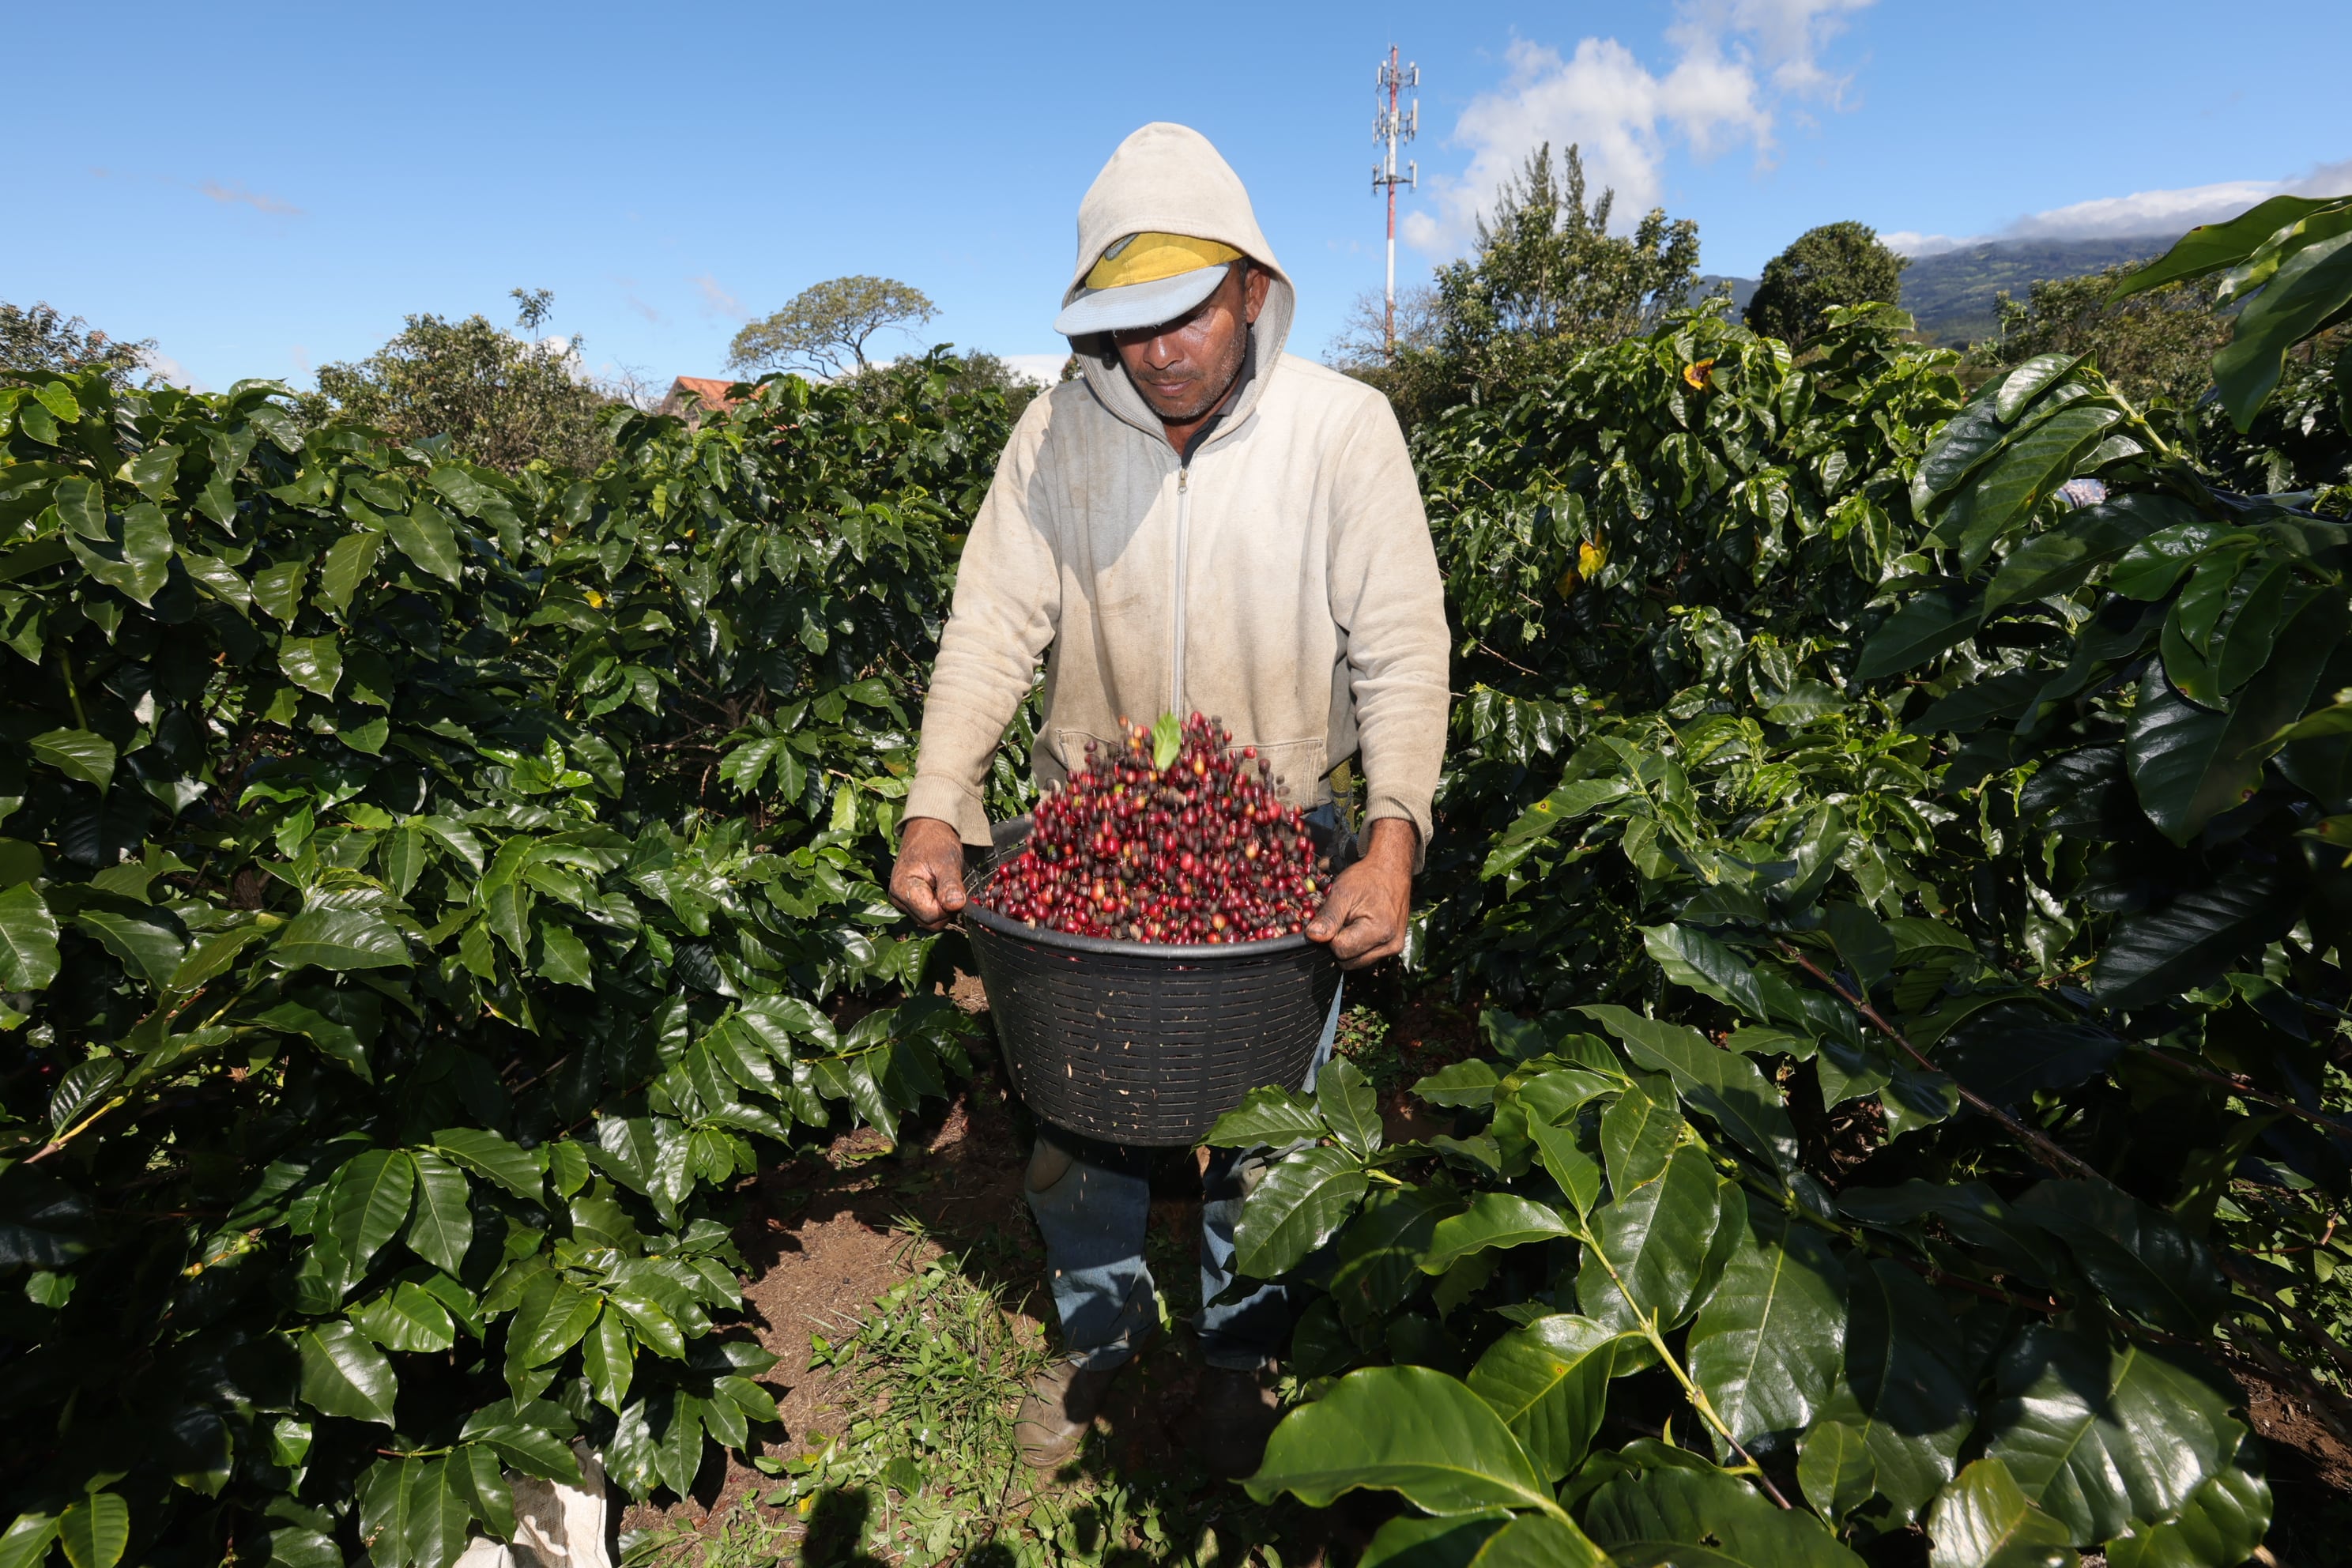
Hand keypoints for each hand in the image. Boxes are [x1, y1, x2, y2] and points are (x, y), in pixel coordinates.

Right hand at [889, 816, 968, 929]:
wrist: (927, 829)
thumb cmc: (936, 842)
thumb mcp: (947, 862)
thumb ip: (950, 885)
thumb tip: (956, 906)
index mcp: (902, 888)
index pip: (931, 915)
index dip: (948, 907)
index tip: (954, 889)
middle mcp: (897, 899)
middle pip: (929, 922)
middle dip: (946, 910)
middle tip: (951, 887)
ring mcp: (901, 902)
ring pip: (929, 921)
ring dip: (942, 908)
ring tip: (944, 885)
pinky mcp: (907, 902)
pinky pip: (926, 914)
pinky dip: (937, 906)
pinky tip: (939, 890)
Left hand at [1305, 818, 1416, 969]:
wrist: (1391, 870)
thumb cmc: (1367, 878)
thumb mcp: (1343, 892)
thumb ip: (1328, 917)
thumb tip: (1313, 937)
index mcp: (1379, 931)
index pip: (1340, 949)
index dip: (1331, 935)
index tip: (1336, 917)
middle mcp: (1390, 945)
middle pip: (1348, 960)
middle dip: (1340, 943)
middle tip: (1344, 919)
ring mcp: (1394, 948)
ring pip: (1356, 962)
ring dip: (1349, 946)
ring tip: (1354, 922)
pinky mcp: (1395, 948)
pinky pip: (1367, 957)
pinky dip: (1359, 946)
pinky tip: (1361, 928)